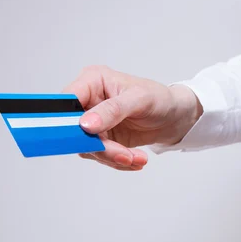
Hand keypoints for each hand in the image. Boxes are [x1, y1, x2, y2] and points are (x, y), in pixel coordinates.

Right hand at [64, 65, 201, 169]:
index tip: (83, 136)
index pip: (66, 100)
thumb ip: (112, 110)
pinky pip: (99, 155)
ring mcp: (93, 121)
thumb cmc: (159, 98)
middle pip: (75, 129)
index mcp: (92, 81)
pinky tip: (135, 160)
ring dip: (112, 156)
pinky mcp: (101, 138)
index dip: (67, 120)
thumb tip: (85, 124)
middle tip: (124, 155)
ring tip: (137, 158)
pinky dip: (117, 161)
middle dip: (99, 146)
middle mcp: (88, 100)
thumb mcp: (139, 99)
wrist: (174, 116)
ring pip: (86, 146)